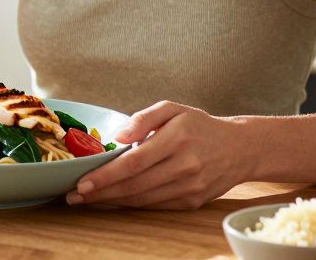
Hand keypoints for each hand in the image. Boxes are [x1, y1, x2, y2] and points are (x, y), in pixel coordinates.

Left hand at [66, 101, 246, 208]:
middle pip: (134, 185)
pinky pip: (155, 205)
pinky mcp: (192, 201)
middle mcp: (185, 165)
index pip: (134, 162)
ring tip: (88, 200)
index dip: (106, 175)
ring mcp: (190, 186)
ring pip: (143, 199)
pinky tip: (114, 201)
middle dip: (101, 193)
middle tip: (74, 196)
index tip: (82, 182)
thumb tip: (118, 137)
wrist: (240, 148)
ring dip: (112, 202)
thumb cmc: (200, 126)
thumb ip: (143, 119)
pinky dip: (132, 205)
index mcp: (177, 138)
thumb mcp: (173, 109)